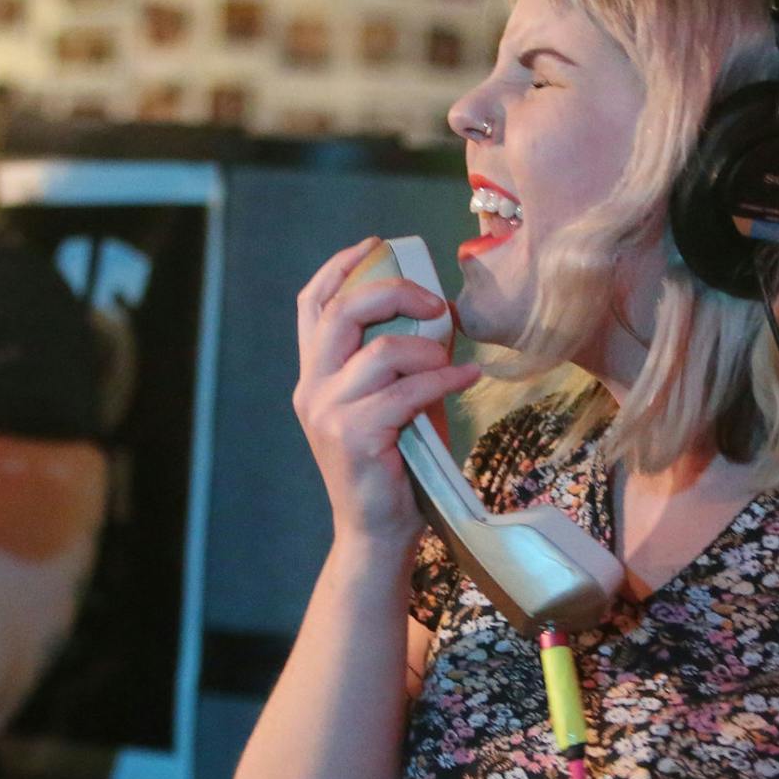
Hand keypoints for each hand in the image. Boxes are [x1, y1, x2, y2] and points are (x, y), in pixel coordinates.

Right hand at [293, 238, 479, 547]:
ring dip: (427, 351)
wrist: (377, 533)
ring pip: (380, 351)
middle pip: (342, 311)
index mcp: (313, 375)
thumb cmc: (393, 466)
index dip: (340, 266)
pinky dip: (443, 379)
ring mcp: (327, 412)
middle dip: (394, 293)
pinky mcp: (353, 435)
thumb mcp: (391, 402)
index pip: (312, 304)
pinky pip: (406, 390)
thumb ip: (400, 361)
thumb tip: (437, 314)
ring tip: (451, 363)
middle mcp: (311, 388)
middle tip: (434, 303)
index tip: (375, 245)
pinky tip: (467, 379)